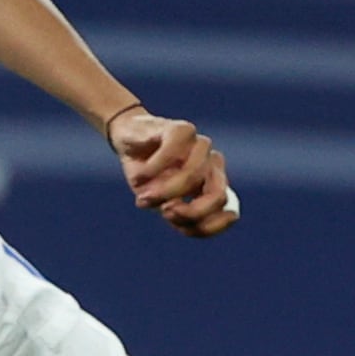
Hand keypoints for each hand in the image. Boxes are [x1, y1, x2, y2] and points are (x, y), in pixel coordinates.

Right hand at [106, 109, 235, 237]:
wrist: (127, 138)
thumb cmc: (146, 175)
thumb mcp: (159, 202)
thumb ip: (177, 215)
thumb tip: (179, 213)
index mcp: (213, 184)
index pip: (227, 211)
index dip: (206, 226)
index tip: (176, 225)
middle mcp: (212, 165)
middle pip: (218, 197)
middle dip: (191, 212)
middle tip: (164, 213)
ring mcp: (200, 145)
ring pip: (192, 176)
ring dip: (163, 192)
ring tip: (141, 196)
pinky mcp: (181, 129)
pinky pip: (171, 156)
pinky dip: (151, 171)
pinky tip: (138, 177)